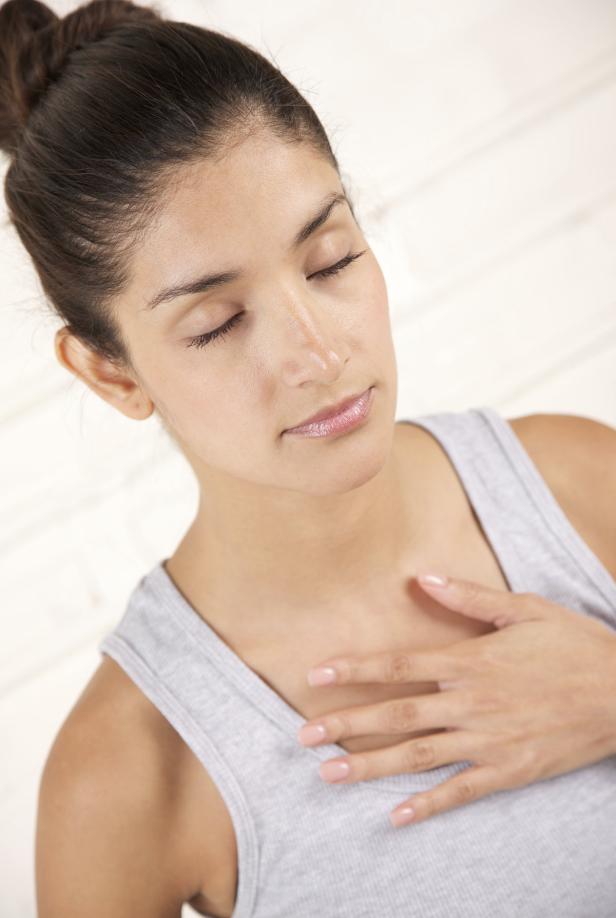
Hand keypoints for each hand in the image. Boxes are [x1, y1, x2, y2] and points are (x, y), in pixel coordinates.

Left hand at [297, 573, 615, 827]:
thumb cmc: (575, 646)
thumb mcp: (526, 609)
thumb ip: (470, 598)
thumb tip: (422, 579)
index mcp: (471, 661)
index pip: (399, 664)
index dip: (355, 669)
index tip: (315, 674)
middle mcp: (471, 703)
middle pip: (398, 714)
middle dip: (347, 724)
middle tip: (303, 736)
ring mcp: (489, 741)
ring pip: (419, 756)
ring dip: (371, 766)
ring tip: (329, 774)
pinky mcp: (509, 771)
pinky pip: (461, 792)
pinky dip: (428, 805)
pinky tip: (395, 816)